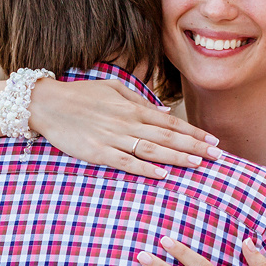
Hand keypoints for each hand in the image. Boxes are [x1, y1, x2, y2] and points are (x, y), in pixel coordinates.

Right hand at [29, 78, 220, 178]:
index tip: (213, 141)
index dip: (194, 132)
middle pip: (168, 137)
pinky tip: (162, 176)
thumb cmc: (81, 96)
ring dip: (177, 158)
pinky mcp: (97, 153)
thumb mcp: (113, 89)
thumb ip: (139, 101)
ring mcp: (112, 138)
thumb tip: (163, 112)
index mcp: (132, 108)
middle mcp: (127, 122)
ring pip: (152, 150)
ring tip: (198, 165)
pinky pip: (126, 162)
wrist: (47, 104)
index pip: (171, 122)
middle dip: (195, 147)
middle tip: (218, 156)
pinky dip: (145, 170)